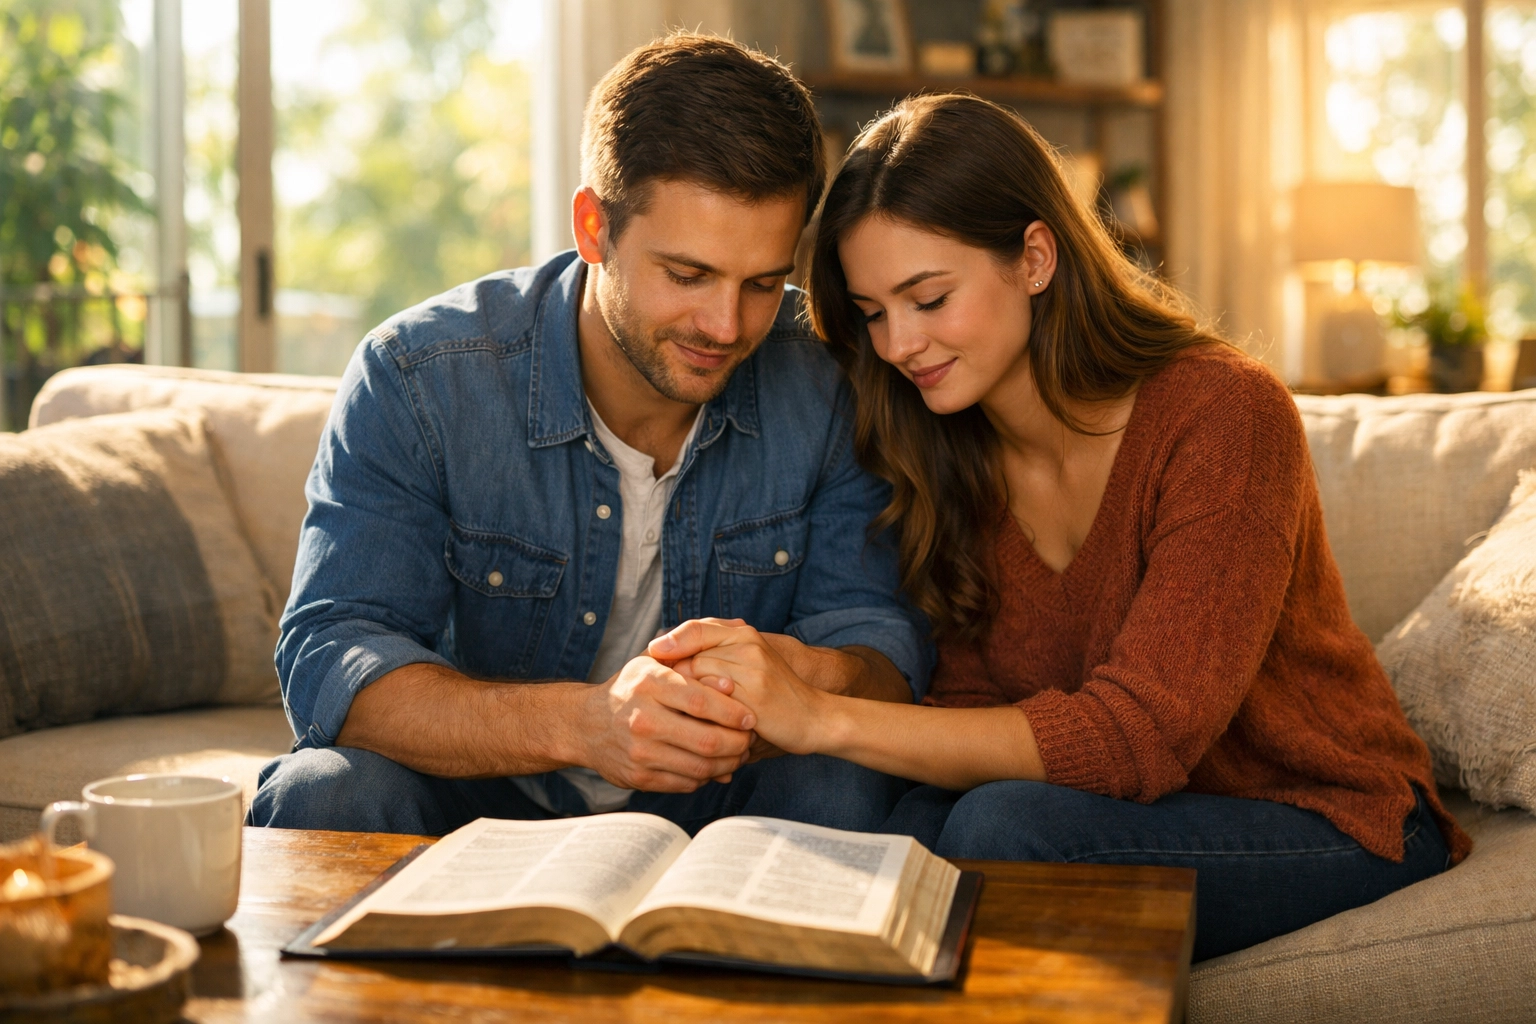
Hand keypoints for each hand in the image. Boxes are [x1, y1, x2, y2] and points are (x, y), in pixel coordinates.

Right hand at [575, 655, 755, 792]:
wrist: (585, 724)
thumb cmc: (632, 688)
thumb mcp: (654, 662)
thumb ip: (692, 662)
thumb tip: (731, 683)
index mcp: (649, 684)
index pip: (700, 700)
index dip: (731, 711)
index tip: (750, 716)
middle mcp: (642, 719)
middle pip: (705, 740)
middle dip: (737, 743)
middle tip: (749, 739)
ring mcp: (639, 752)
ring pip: (699, 767)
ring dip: (728, 764)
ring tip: (740, 755)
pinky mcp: (639, 777)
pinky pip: (686, 783)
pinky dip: (708, 778)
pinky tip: (716, 767)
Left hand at [648, 619, 830, 755]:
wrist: (814, 717)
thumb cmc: (775, 694)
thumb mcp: (748, 665)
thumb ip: (716, 654)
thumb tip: (667, 653)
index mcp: (744, 634)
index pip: (696, 629)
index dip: (670, 642)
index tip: (651, 656)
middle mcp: (748, 645)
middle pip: (691, 656)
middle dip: (674, 678)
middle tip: (661, 697)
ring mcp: (752, 670)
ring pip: (699, 680)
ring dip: (684, 700)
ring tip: (676, 716)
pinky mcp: (754, 697)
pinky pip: (713, 703)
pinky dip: (700, 716)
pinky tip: (695, 727)